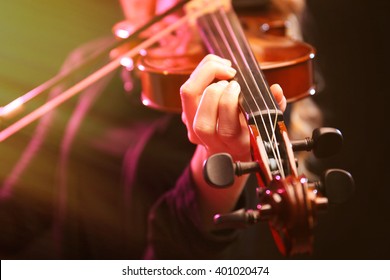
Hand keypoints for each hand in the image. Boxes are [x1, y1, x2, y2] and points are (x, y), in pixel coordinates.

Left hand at [180, 54, 285, 225]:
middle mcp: (210, 140)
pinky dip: (200, 73)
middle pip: (202, 120)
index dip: (229, 104)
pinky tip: (216, 68)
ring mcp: (193, 128)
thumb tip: (276, 90)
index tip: (240, 88)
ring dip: (204, 75)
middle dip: (216, 92)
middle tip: (232, 81)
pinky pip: (186, 90)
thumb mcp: (265, 126)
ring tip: (223, 67)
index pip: (226, 129)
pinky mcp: (186, 116)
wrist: (226, 152)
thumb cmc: (248, 134)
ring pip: (188, 97)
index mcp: (234, 145)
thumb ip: (275, 109)